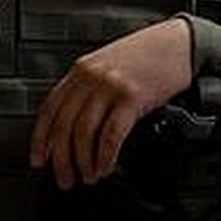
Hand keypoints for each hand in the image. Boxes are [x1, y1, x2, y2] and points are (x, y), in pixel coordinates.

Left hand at [31, 16, 194, 189]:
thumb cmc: (150, 52)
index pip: (50, 109)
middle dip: (62, 160)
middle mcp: (92, 78)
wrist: (180, 41)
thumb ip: (90, 87)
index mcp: (82, 70)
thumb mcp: (109, 63)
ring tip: (89, 177)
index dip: (41, 139)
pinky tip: (106, 167)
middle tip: (65, 179)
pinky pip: (111, 135)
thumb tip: (75, 124)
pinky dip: (105, 157)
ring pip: (84, 134)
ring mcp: (111, 87)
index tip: (39, 160)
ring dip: (84, 162)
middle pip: (64, 126)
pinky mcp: (132, 98)